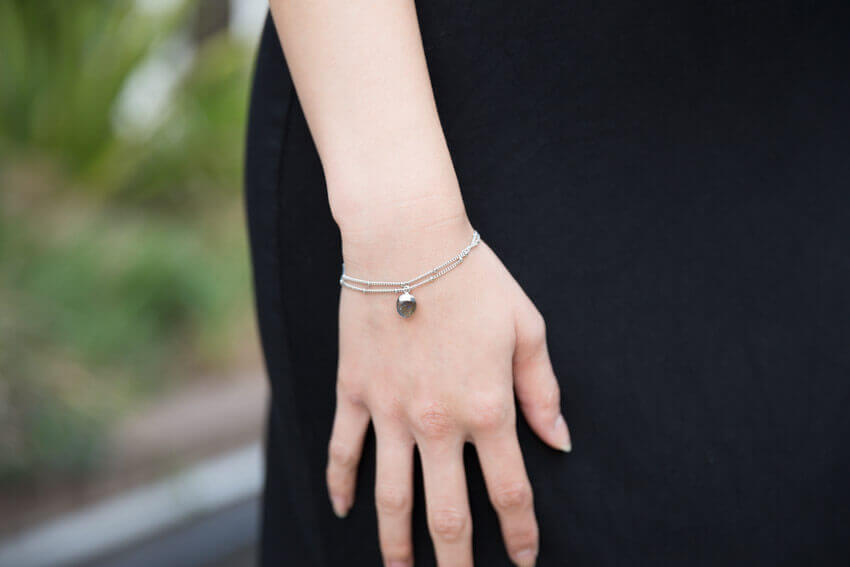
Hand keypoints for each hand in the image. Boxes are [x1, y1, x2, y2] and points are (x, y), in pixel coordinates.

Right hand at [326, 215, 570, 566]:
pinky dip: (341, 486)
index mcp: (488, 409)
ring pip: (392, 499)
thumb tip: (559, 441)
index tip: (526, 559)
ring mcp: (389, 412)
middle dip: (458, 564)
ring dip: (397, 546)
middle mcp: (437, 423)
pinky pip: (344, 451)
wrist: (406, 239)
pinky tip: (344, 511)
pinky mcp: (354, 393)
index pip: (510, 494)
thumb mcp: (526, 328)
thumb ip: (543, 390)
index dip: (521, 535)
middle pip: (448, 517)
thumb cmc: (473, 278)